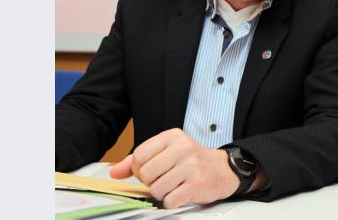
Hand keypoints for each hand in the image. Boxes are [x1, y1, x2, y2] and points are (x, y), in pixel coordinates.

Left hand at [109, 128, 238, 207]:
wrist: (223, 169)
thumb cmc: (191, 161)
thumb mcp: (167, 152)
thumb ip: (139, 160)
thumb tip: (114, 172)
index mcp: (172, 137)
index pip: (139, 155)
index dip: (138, 169)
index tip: (150, 171)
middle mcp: (182, 148)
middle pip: (146, 173)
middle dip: (150, 182)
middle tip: (162, 179)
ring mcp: (191, 166)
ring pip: (156, 189)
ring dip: (162, 193)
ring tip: (173, 186)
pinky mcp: (197, 184)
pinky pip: (169, 201)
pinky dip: (172, 201)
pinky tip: (181, 193)